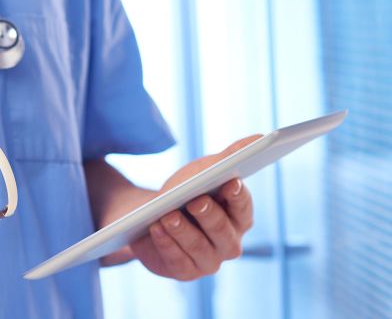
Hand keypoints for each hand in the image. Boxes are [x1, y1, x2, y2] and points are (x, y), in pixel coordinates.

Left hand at [130, 135, 259, 280]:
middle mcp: (229, 243)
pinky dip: (166, 244)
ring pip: (199, 247)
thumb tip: (259, 138)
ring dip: (182, 230)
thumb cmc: (184, 192)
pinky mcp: (185, 271)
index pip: (244, 209)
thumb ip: (231, 156)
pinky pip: (177, 261)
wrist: (149, 216)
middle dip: (209, 215)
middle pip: (222, 231)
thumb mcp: (204, 171)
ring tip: (167, 215)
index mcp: (239, 218)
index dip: (238, 196)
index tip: (230, 182)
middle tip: (195, 200)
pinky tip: (156, 229)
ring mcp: (208, 261)